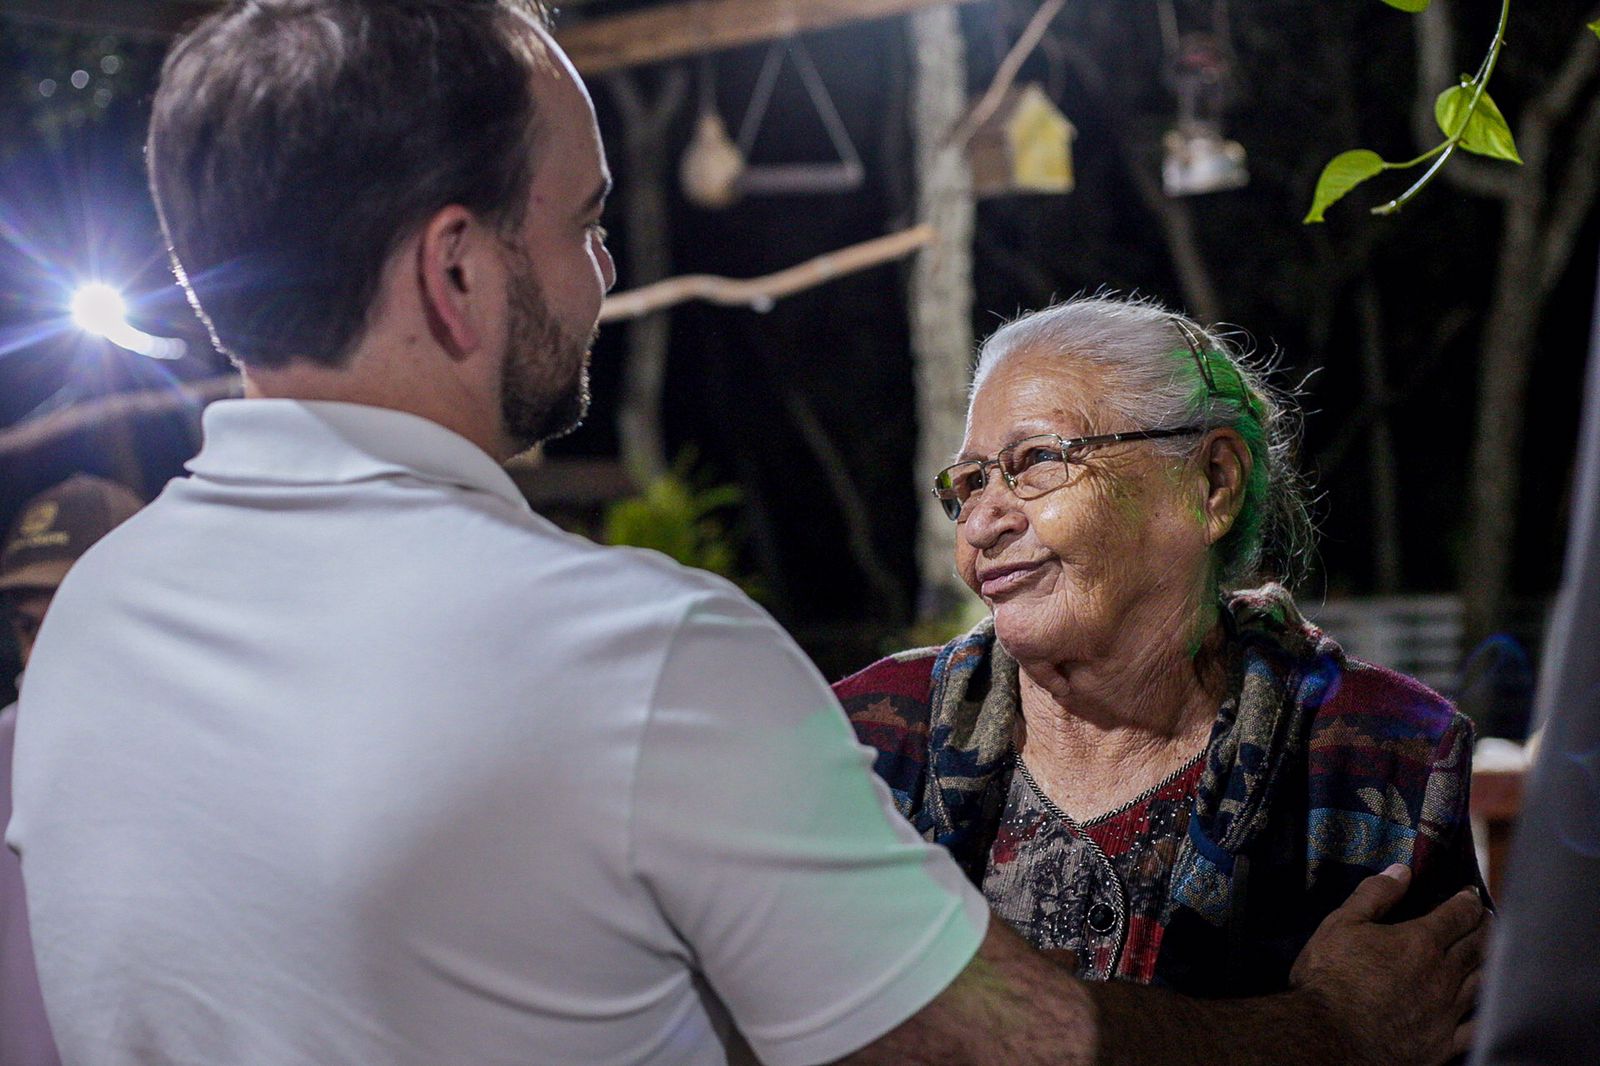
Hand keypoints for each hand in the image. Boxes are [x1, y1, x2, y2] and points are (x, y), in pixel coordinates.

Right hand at [1290, 864, 1487, 1065]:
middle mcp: (1442, 975)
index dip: (1467, 901)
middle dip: (1486, 927)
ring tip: (1492, 952)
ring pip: (1484, 982)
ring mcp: (1447, 1012)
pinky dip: (1489, 1011)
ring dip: (1492, 962)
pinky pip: (1479, 1027)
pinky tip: (1490, 1005)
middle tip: (1488, 918)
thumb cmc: (1330, 977)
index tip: (1470, 893)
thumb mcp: (1341, 924)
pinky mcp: (1443, 1044)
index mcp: (1419, 942)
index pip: (1457, 915)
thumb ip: (1374, 895)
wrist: (1329, 1037)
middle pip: (1478, 946)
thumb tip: (1402, 870)